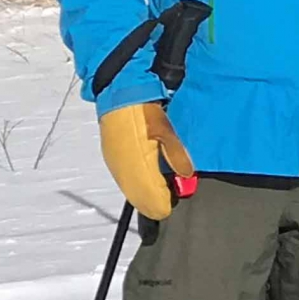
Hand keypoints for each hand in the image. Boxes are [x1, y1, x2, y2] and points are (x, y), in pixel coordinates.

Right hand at [100, 102, 195, 220]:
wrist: (119, 95)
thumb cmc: (145, 112)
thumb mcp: (167, 132)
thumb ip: (177, 156)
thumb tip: (187, 175)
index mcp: (139, 168)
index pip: (151, 201)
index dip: (164, 204)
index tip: (176, 200)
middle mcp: (124, 172)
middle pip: (140, 200)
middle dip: (156, 201)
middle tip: (172, 195)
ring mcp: (116, 166)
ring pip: (132, 192)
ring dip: (146, 194)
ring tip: (162, 189)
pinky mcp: (112, 160)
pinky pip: (125, 181)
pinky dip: (137, 185)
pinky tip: (148, 181)